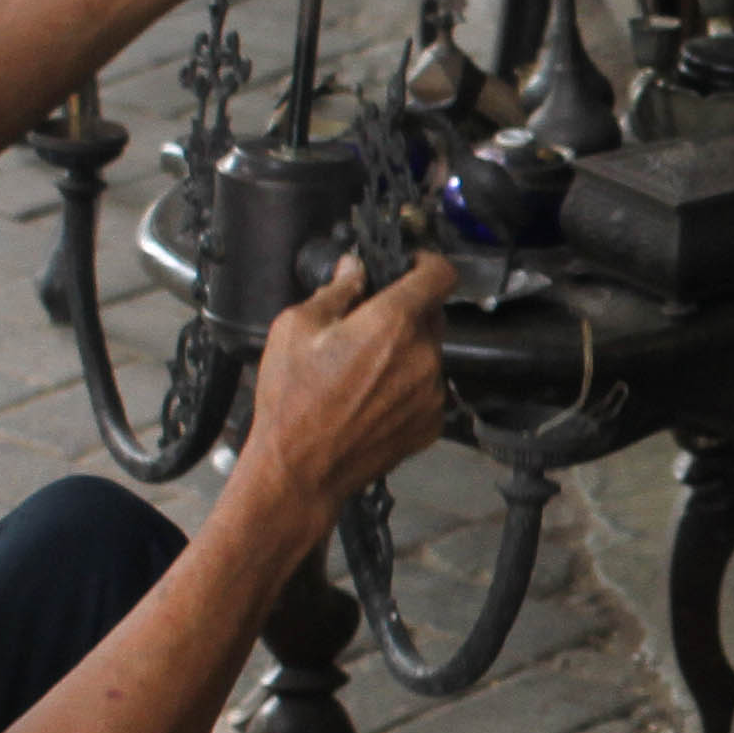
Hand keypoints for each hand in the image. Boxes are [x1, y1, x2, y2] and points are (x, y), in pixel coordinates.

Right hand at [238, 252, 455, 516]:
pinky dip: (407, 385)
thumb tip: (353, 270)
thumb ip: (335, 291)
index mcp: (392, 323)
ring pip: (429, 353)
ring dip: (405, 352)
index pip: (440, 274)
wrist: (301, 469)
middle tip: (366, 325)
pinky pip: (427, 388)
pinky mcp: (431, 422)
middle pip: (432, 315)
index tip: (412, 265)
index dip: (427, 262)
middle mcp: (422, 356)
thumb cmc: (293, 403)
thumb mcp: (296, 328)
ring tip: (360, 370)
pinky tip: (370, 396)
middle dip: (404, 312)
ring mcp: (431, 392)